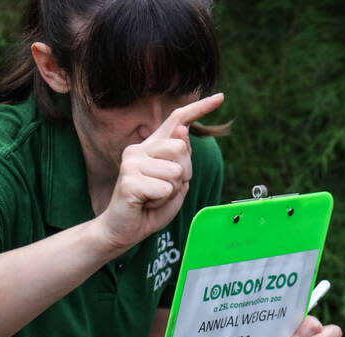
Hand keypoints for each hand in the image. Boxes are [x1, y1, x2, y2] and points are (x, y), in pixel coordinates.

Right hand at [97, 93, 223, 253]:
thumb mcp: (175, 186)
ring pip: (175, 171)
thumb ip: (182, 162)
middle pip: (181, 149)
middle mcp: (140, 148)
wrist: (123, 230)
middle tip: (165, 190)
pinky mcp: (129, 180)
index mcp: (152, 147)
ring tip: (154, 198)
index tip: (220, 98)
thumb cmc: (149, 208)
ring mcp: (132, 162)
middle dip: (183, 175)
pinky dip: (161, 202)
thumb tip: (183, 131)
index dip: (199, 108)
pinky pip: (164, 189)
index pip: (177, 120)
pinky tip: (147, 204)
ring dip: (171, 191)